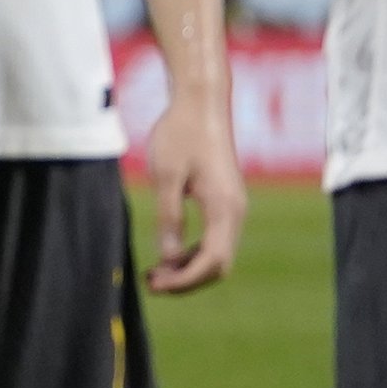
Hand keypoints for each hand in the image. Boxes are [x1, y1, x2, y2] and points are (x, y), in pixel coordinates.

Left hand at [141, 103, 245, 293]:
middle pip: (219, 264)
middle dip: (187, 279)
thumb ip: (169, 216)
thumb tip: (168, 257)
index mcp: (224, 207)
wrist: (202, 102)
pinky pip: (214, 238)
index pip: (212, 261)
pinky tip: (168, 254)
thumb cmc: (181, 132)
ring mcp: (232, 206)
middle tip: (152, 283)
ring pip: (217, 253)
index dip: (185, 280)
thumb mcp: (167, 175)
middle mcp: (235, 211)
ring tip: (155, 273)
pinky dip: (193, 252)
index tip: (156, 285)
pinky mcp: (224, 201)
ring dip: (189, 268)